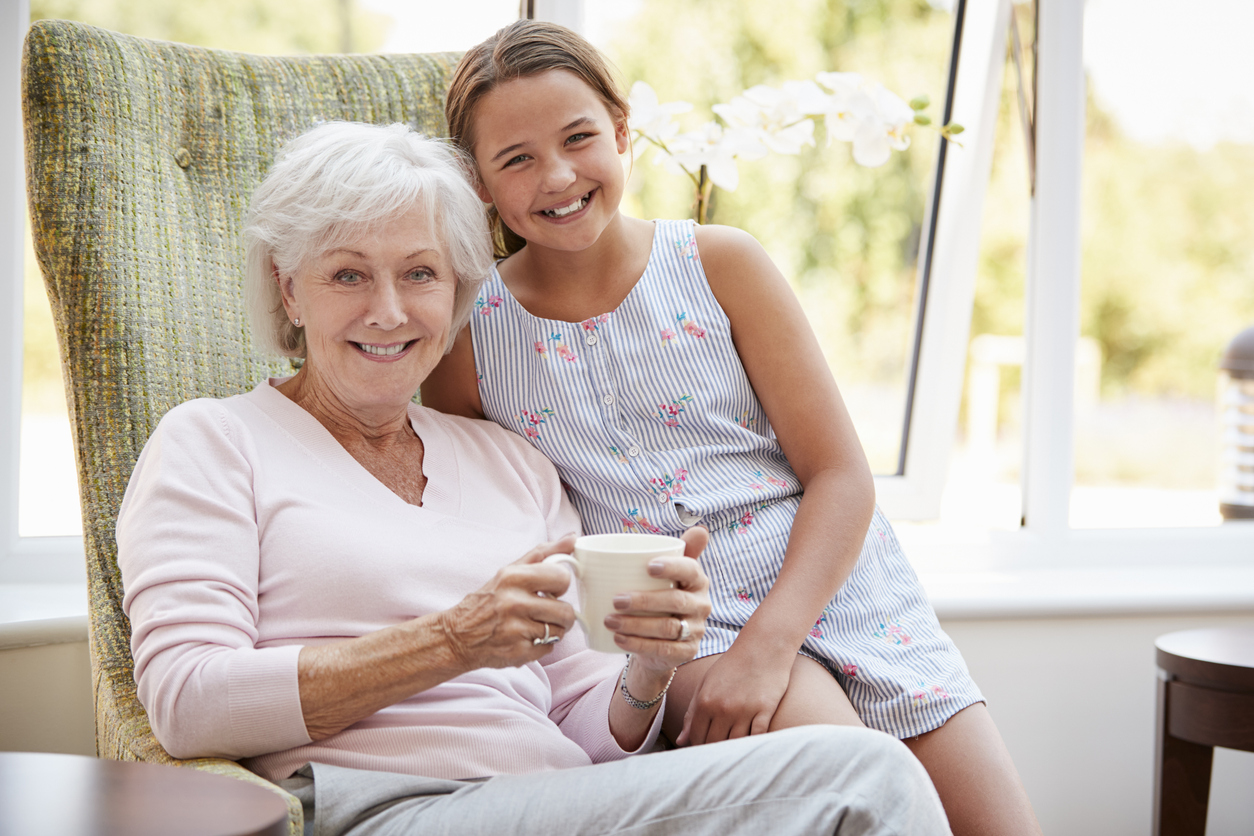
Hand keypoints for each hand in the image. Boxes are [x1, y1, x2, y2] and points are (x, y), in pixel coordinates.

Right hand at [438, 536, 578, 670]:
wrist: (457, 636)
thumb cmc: (488, 600)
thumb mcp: (510, 571)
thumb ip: (543, 553)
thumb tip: (572, 538)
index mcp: (513, 577)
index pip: (562, 578)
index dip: (561, 585)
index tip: (552, 588)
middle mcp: (514, 603)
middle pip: (566, 611)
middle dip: (562, 613)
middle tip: (548, 611)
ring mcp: (515, 630)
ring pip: (560, 632)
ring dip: (552, 630)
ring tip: (534, 625)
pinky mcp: (517, 652)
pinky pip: (549, 648)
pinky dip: (541, 645)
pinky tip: (525, 638)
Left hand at [604, 527, 711, 681]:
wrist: (662, 638)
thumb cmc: (660, 596)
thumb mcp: (665, 574)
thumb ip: (673, 550)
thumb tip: (698, 527)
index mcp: (697, 580)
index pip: (691, 570)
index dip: (672, 567)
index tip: (648, 566)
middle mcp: (701, 604)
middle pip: (676, 601)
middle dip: (645, 601)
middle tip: (616, 600)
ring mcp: (696, 630)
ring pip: (668, 628)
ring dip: (636, 625)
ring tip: (610, 621)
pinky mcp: (687, 652)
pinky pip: (664, 650)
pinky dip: (639, 645)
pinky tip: (618, 639)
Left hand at [677, 647, 791, 745]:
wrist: (762, 646)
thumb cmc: (732, 665)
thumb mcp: (706, 684)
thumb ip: (692, 712)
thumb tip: (681, 741)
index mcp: (705, 701)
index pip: (696, 737)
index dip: (698, 747)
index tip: (703, 749)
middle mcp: (723, 708)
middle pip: (714, 743)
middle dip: (714, 751)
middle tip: (717, 755)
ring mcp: (744, 710)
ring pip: (735, 744)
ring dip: (733, 750)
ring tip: (732, 752)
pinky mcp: (765, 710)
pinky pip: (757, 737)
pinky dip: (753, 744)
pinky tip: (751, 745)